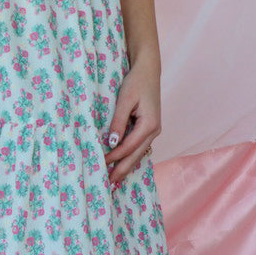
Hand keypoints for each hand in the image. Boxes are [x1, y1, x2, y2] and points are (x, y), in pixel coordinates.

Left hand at [104, 54, 160, 186]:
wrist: (148, 70)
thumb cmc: (136, 82)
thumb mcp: (125, 100)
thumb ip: (118, 121)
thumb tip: (111, 142)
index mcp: (150, 124)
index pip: (129, 146)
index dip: (114, 157)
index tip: (101, 164)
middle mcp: (154, 130)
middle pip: (136, 155)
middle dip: (122, 170)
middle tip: (109, 184)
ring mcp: (153, 130)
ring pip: (139, 153)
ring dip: (126, 166)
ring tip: (115, 180)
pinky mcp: (149, 128)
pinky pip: (139, 147)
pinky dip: (130, 157)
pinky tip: (123, 164)